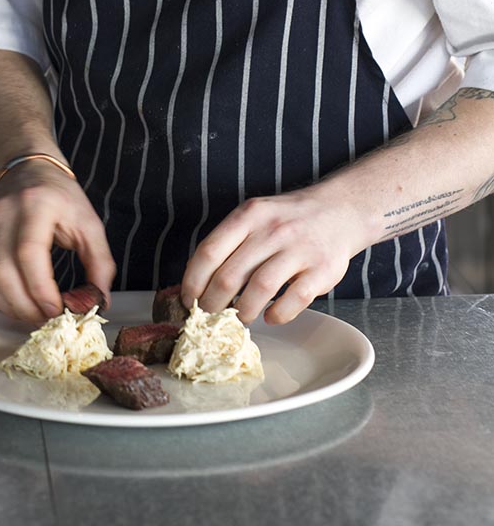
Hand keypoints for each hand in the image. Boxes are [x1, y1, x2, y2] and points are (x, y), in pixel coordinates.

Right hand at [0, 160, 116, 324]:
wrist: (27, 170)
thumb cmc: (59, 197)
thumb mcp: (89, 223)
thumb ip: (99, 261)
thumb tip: (99, 300)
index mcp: (36, 204)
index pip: (29, 253)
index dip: (40, 290)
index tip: (56, 311)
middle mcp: (2, 212)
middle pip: (2, 271)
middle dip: (24, 306)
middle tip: (45, 318)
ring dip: (7, 306)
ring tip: (30, 312)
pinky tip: (9, 300)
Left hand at [181, 188, 361, 324]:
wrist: (339, 210)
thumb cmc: (287, 220)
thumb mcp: (254, 216)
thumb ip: (227, 243)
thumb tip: (193, 283)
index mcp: (249, 215)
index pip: (209, 251)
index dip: (193, 281)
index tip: (188, 299)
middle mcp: (273, 229)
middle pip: (230, 275)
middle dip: (213, 304)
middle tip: (209, 315)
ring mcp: (299, 249)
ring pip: (260, 289)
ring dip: (243, 311)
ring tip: (240, 317)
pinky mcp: (322, 270)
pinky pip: (294, 300)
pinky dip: (277, 314)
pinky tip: (270, 315)